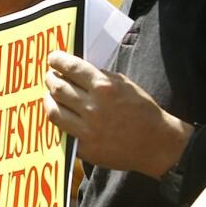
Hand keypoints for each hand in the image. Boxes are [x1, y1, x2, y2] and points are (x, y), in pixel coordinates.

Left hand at [44, 52, 192, 177]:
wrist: (157, 144)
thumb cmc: (143, 112)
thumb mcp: (126, 85)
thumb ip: (101, 77)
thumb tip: (76, 70)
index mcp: (105, 87)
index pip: (72, 68)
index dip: (57, 60)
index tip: (52, 58)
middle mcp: (93, 107)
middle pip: (58, 88)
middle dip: (50, 78)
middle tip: (50, 76)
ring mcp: (87, 129)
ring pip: (53, 110)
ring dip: (48, 99)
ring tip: (50, 95)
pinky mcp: (85, 148)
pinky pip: (61, 131)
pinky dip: (58, 120)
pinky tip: (60, 114)